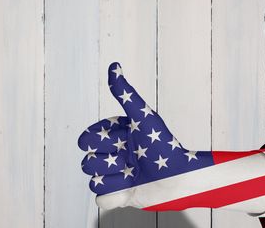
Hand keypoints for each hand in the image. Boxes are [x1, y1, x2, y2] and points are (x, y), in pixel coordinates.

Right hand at [78, 62, 211, 209]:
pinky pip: (101, 198)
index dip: (104, 140)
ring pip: (94, 180)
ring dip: (116, 178)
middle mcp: (110, 152)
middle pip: (87, 161)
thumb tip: (114, 66)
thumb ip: (124, 93)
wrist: (179, 177)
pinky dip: (115, 195)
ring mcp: (113, 173)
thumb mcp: (142, 116)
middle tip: (130, 158)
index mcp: (112, 135)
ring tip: (134, 173)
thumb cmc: (162, 143)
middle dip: (110, 160)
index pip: (86, 138)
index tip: (124, 138)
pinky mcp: (117, 194)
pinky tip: (131, 187)